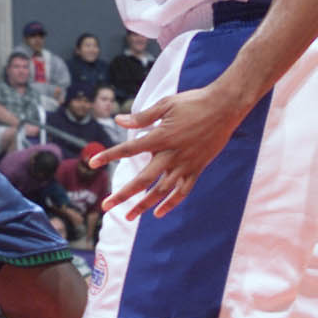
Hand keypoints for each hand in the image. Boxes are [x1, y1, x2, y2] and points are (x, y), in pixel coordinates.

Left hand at [100, 83, 246, 219]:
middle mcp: (172, 154)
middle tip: (106, 205)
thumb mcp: (166, 104)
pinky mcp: (197, 168)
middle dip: (123, 194)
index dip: (109, 156)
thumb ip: (142, 117)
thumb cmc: (194, 102)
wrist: (226, 107)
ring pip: (161, 190)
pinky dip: (170, 203)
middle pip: (143, 179)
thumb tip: (119, 120)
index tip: (92, 163)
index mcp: (161, 137)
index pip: (129, 149)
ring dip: (144, 205)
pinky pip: (183, 191)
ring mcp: (186, 164)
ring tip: (129, 216)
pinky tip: (159, 213)